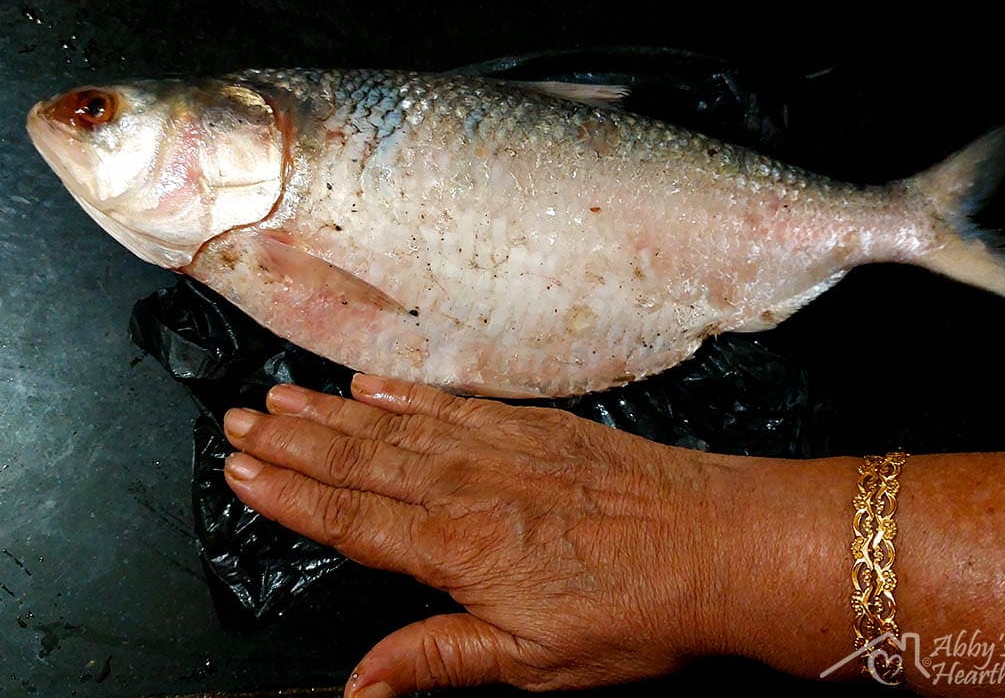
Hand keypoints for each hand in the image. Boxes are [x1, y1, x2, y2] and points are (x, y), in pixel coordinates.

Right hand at [222, 375, 731, 696]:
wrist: (715, 543)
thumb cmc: (636, 608)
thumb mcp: (533, 664)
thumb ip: (437, 661)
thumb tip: (361, 686)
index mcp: (461, 548)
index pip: (351, 519)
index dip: (290, 495)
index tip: (242, 472)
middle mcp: (469, 486)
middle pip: (360, 462)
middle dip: (292, 444)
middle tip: (240, 420)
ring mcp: (501, 446)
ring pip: (396, 427)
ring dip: (333, 413)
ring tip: (284, 397)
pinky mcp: (534, 425)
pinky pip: (453, 402)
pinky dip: (406, 393)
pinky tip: (374, 386)